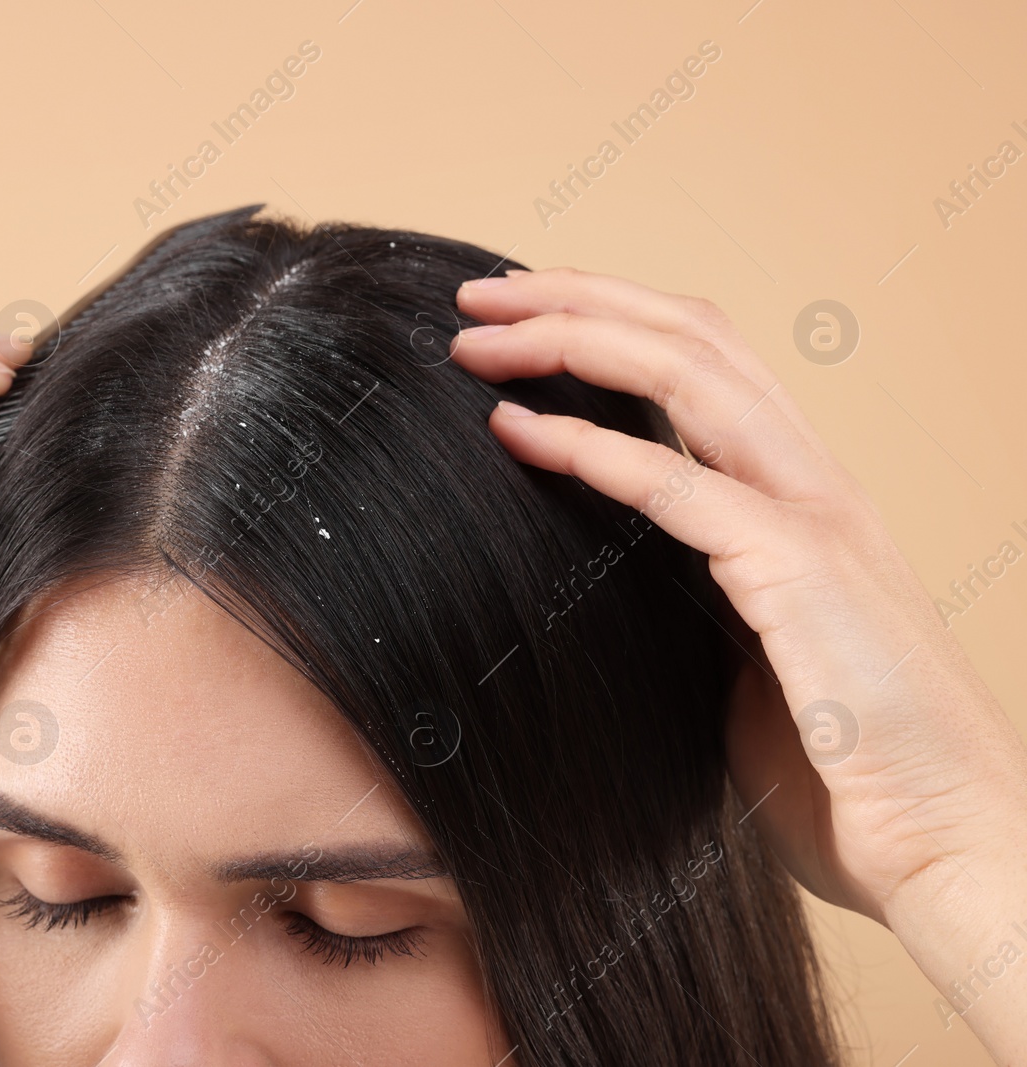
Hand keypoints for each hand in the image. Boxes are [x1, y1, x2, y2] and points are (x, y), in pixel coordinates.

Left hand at [450, 267, 1026, 1052]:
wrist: (950, 849)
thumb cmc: (844, 774)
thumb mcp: (742, 659)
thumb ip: (687, 597)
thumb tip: (592, 579)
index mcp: (800, 498)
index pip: (701, 363)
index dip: (606, 323)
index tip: (511, 326)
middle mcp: (814, 485)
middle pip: (691, 336)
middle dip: (576, 299)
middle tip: (474, 296)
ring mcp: (818, 519)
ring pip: (690, 375)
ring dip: (573, 340)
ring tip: (478, 337)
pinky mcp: (805, 573)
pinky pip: (681, 485)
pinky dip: (591, 447)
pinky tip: (517, 431)